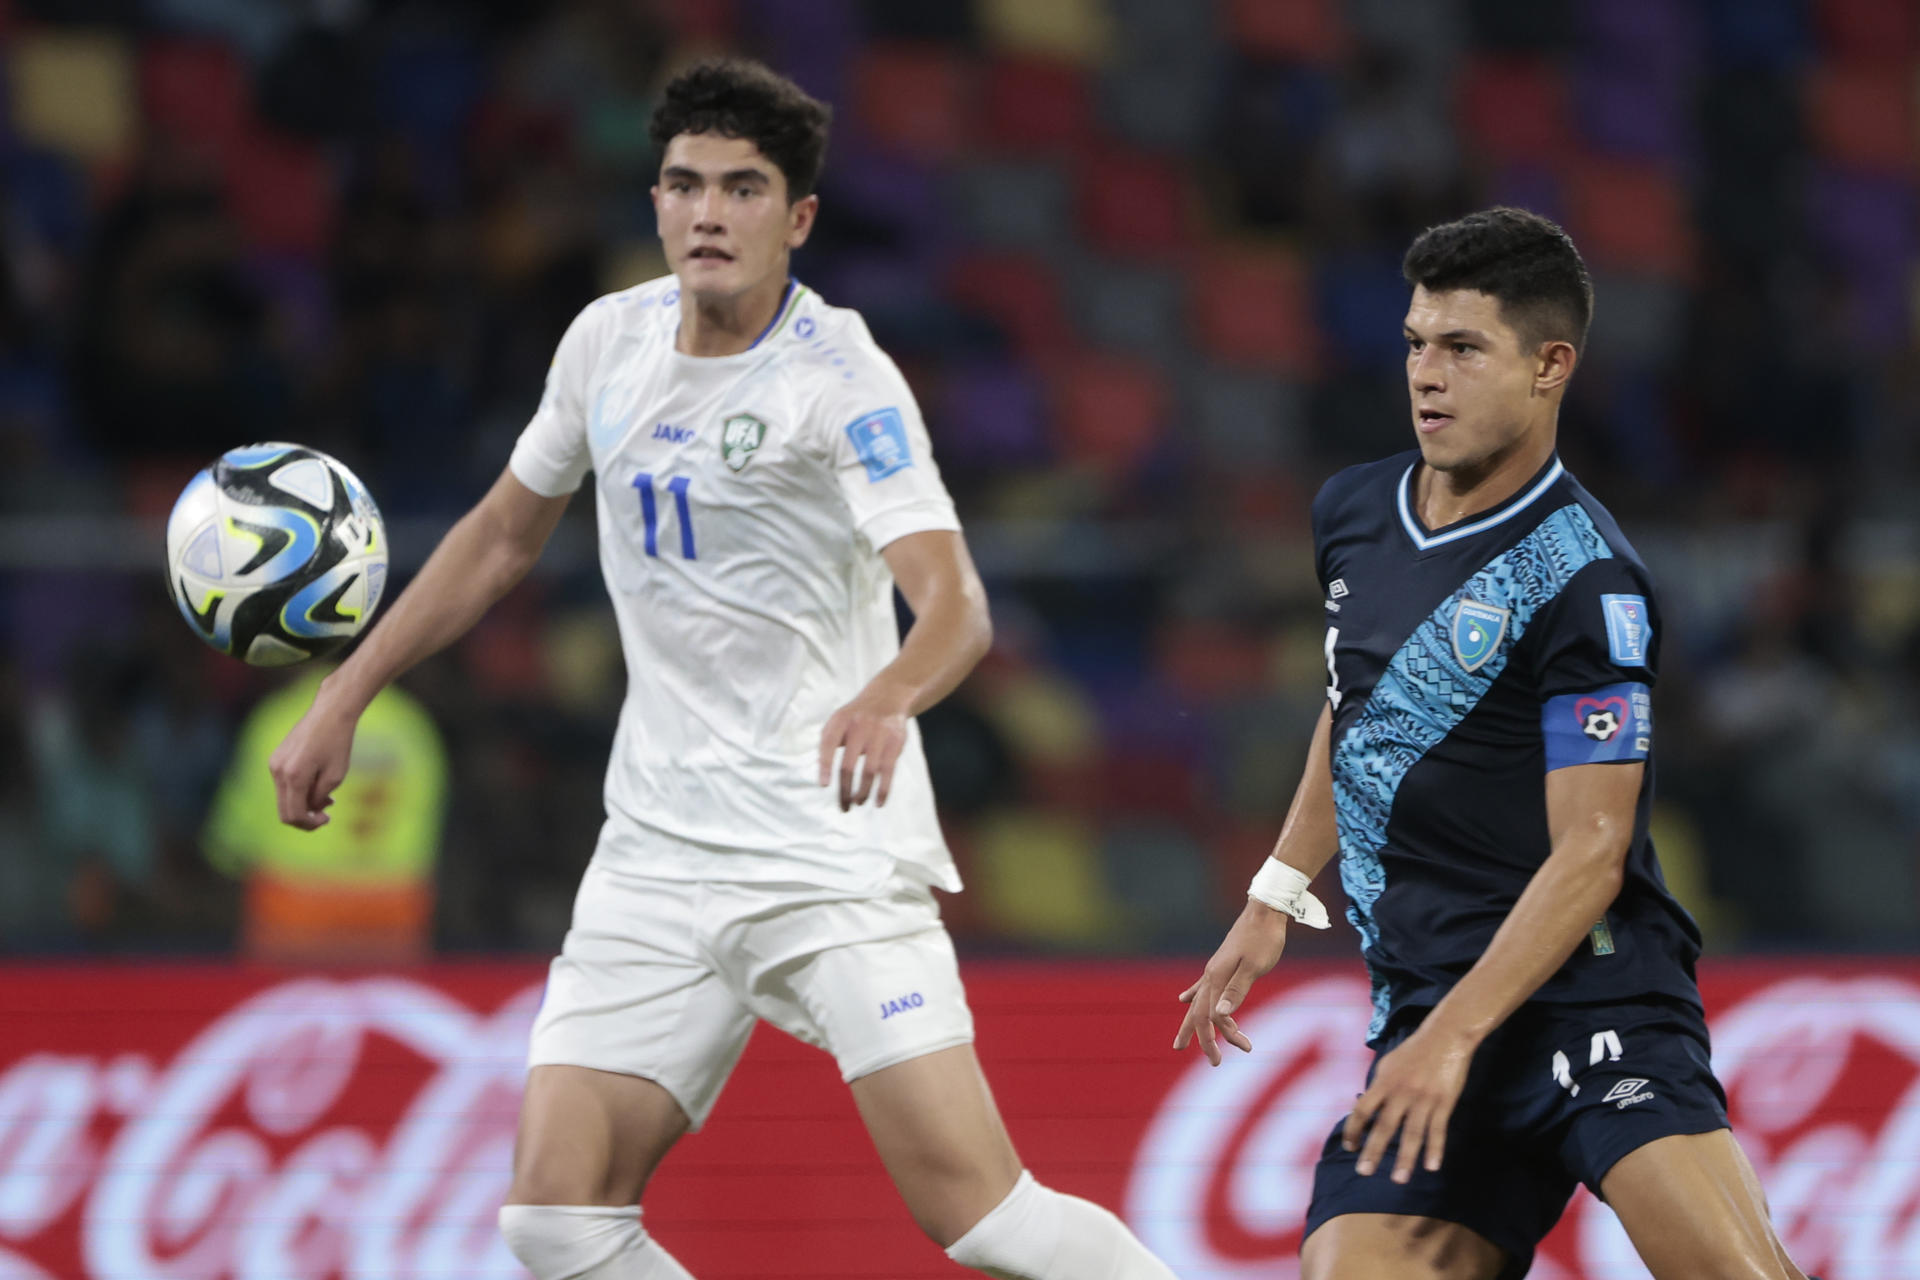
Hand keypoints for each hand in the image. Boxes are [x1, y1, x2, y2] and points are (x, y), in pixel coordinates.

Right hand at [267, 695, 358, 828]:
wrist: (330, 712)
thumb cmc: (338, 743)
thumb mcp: (335, 776)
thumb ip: (319, 798)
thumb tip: (308, 810)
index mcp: (293, 777)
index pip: (293, 815)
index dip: (309, 824)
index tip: (327, 819)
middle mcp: (278, 771)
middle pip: (284, 810)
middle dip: (305, 817)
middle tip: (327, 813)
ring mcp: (274, 764)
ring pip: (284, 797)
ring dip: (303, 803)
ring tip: (328, 797)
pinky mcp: (276, 758)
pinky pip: (284, 784)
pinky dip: (298, 790)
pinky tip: (317, 783)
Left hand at [818, 682, 911, 810]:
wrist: (888, 697)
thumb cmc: (855, 717)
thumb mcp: (838, 720)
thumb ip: (827, 742)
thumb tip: (822, 772)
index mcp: (841, 720)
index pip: (828, 744)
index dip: (824, 766)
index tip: (823, 786)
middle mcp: (860, 726)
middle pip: (848, 764)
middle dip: (845, 790)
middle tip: (843, 806)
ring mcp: (880, 734)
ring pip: (869, 771)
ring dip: (863, 792)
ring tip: (858, 803)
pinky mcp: (896, 742)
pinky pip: (889, 771)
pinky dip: (883, 790)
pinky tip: (878, 802)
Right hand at [1174, 900, 1289, 1065]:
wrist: (1264, 911)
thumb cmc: (1264, 938)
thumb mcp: (1255, 966)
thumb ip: (1237, 990)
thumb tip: (1220, 1015)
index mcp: (1217, 977)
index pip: (1212, 1016)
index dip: (1224, 1036)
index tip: (1246, 1047)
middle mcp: (1210, 975)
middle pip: (1199, 1014)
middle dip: (1204, 1040)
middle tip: (1214, 1063)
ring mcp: (1213, 969)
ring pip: (1197, 1003)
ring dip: (1193, 1025)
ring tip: (1180, 1044)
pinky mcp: (1220, 963)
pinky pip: (1201, 986)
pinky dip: (1192, 996)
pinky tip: (1183, 999)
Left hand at [1341, 1017, 1477, 1183]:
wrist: (1446, 1036)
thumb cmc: (1414, 1051)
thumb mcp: (1388, 1064)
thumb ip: (1378, 1087)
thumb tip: (1365, 1109)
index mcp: (1384, 1082)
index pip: (1363, 1110)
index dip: (1354, 1129)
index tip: (1350, 1147)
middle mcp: (1402, 1092)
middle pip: (1384, 1126)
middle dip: (1373, 1151)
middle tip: (1364, 1172)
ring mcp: (1424, 1098)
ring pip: (1413, 1133)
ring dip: (1405, 1158)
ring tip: (1398, 1180)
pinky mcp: (1444, 1102)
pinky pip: (1438, 1130)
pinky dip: (1435, 1149)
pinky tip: (1431, 1167)